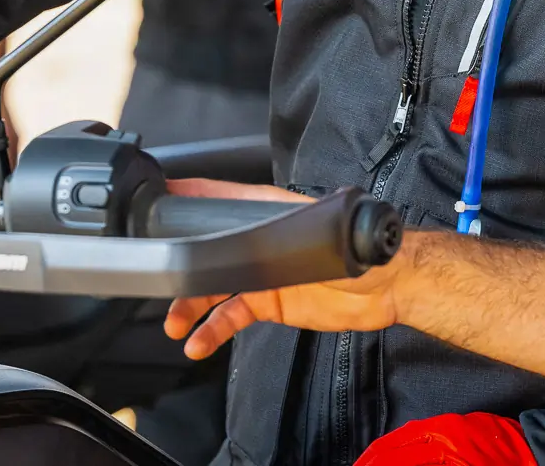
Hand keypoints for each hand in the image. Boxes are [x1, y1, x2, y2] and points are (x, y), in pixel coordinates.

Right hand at [162, 178, 413, 359]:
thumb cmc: (362, 251)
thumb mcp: (322, 234)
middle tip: (157, 283)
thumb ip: (288, 233)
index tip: (155, 207)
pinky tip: (199, 344)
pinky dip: (212, 331)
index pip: (218, 200)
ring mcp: (262, 273)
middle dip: (180, 267)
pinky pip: (231, 315)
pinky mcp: (269, 303)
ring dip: (190, 306)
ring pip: (213, 288)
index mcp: (266, 212)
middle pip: (207, 251)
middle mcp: (258, 241)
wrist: (388, 288)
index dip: (187, 202)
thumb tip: (264, 234)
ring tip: (175, 327)